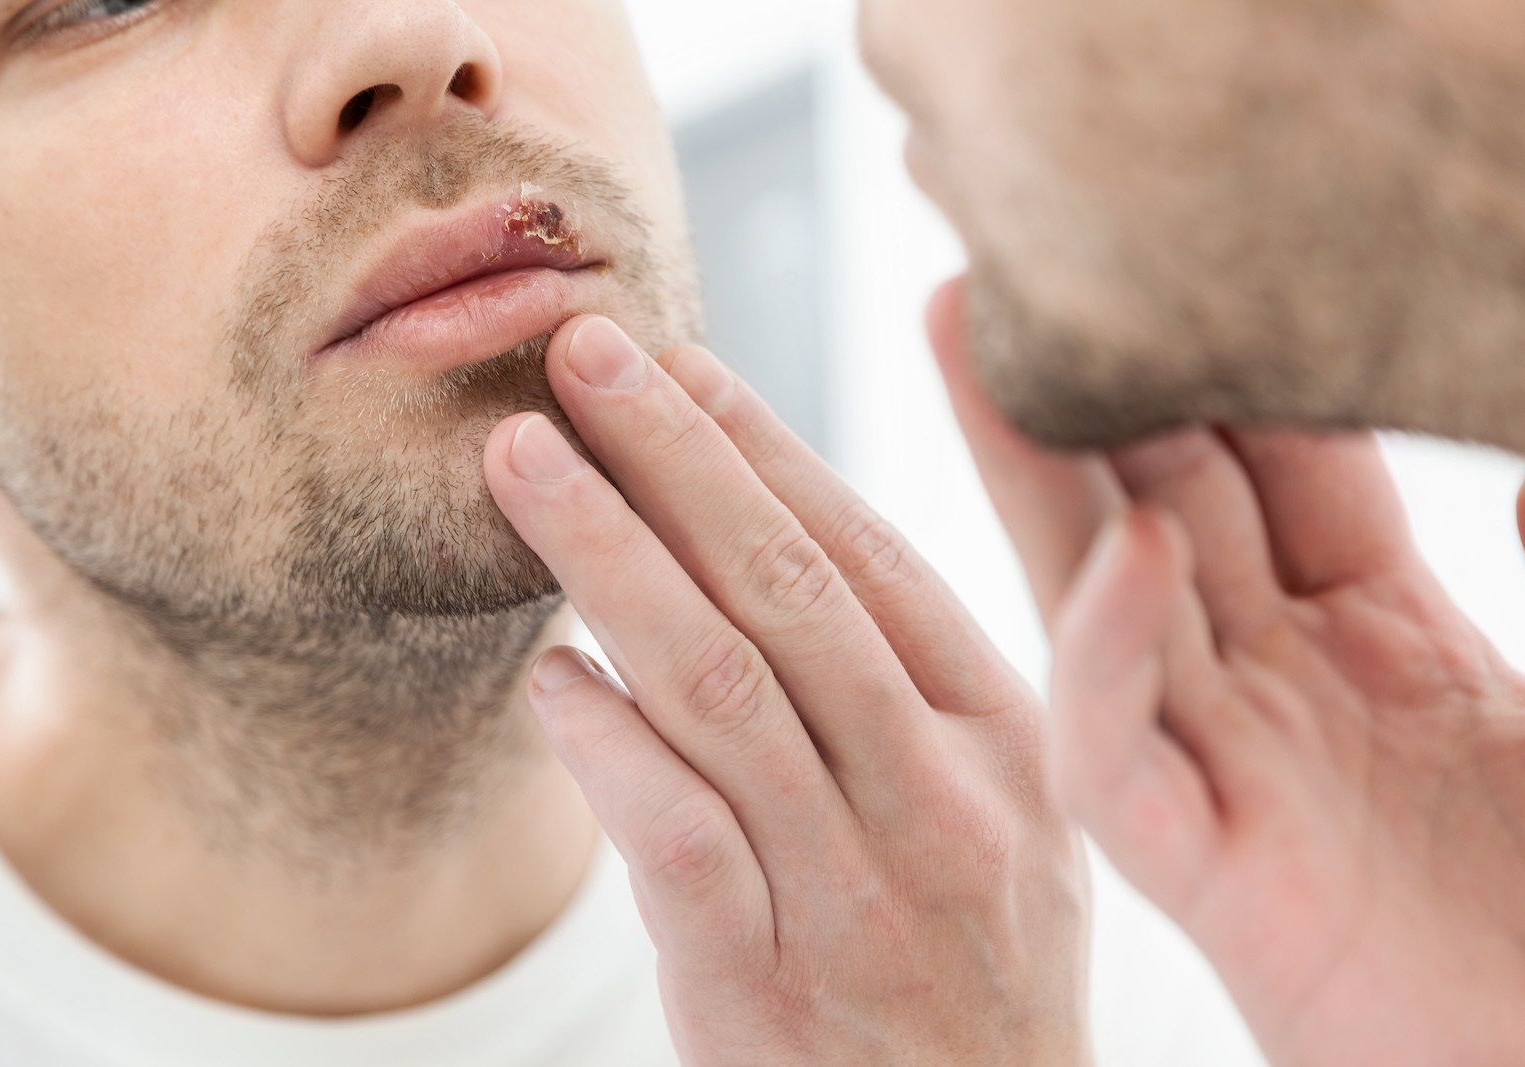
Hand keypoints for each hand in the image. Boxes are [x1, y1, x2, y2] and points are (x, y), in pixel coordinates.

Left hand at [484, 316, 1094, 1064]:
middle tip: (580, 351)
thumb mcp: (1001, 820)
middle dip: (675, 458)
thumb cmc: (979, 973)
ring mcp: (859, 895)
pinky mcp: (766, 991)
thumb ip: (903, 694)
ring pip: (722, 691)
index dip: (764, 448)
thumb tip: (754, 550)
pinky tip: (547, 674)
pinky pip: (679, 842)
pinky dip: (607, 747)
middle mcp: (942, 799)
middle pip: (789, 593)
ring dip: (609, 560)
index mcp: (1004, 737)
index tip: (677, 359)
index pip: (870, 559)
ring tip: (519, 462)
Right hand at [932, 278, 1524, 1064]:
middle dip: (1085, 383)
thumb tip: (1524, 475)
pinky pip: (1126, 764)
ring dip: (1036, 473)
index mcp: (1394, 652)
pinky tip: (1129, 553)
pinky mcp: (1220, 886)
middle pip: (1159, 506)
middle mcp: (1294, 702)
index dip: (1228, 361)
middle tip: (1012, 257)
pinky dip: (1109, 662)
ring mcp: (1246, 786)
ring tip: (968, 337)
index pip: (1283, 470)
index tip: (1175, 245)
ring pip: (1102, 606)